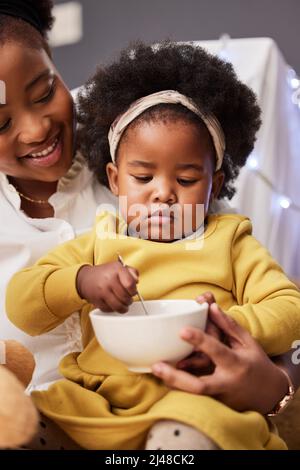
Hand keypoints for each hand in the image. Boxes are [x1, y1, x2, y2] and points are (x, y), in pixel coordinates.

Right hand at [76, 262, 138, 312]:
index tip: (132, 291)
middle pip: (125, 297)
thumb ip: (132, 272)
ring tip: (123, 304)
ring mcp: (101, 291)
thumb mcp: (119, 267)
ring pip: (118, 306)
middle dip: (129, 300)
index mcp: (116, 270)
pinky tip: (113, 304)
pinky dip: (113, 309)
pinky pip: (109, 310)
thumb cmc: (106, 273)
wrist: (85, 278)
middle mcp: (108, 280)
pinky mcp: (96, 300)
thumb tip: (136, 281)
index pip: (130, 284)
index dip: (134, 291)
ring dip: (123, 308)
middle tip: (128, 299)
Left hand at [152, 303, 289, 413]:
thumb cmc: (256, 362)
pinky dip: (179, 389)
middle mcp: (227, 382)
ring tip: (155, 369)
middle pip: (199, 385)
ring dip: (173, 384)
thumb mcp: (247, 342)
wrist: (269, 394)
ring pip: (193, 395)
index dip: (200, 340)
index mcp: (236, 363)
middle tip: (156, 365)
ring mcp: (220, 397)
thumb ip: (228, 325)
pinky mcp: (215, 404)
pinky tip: (164, 379)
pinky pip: (194, 397)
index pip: (216, 351)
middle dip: (177, 378)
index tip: (182, 331)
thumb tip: (211, 306)